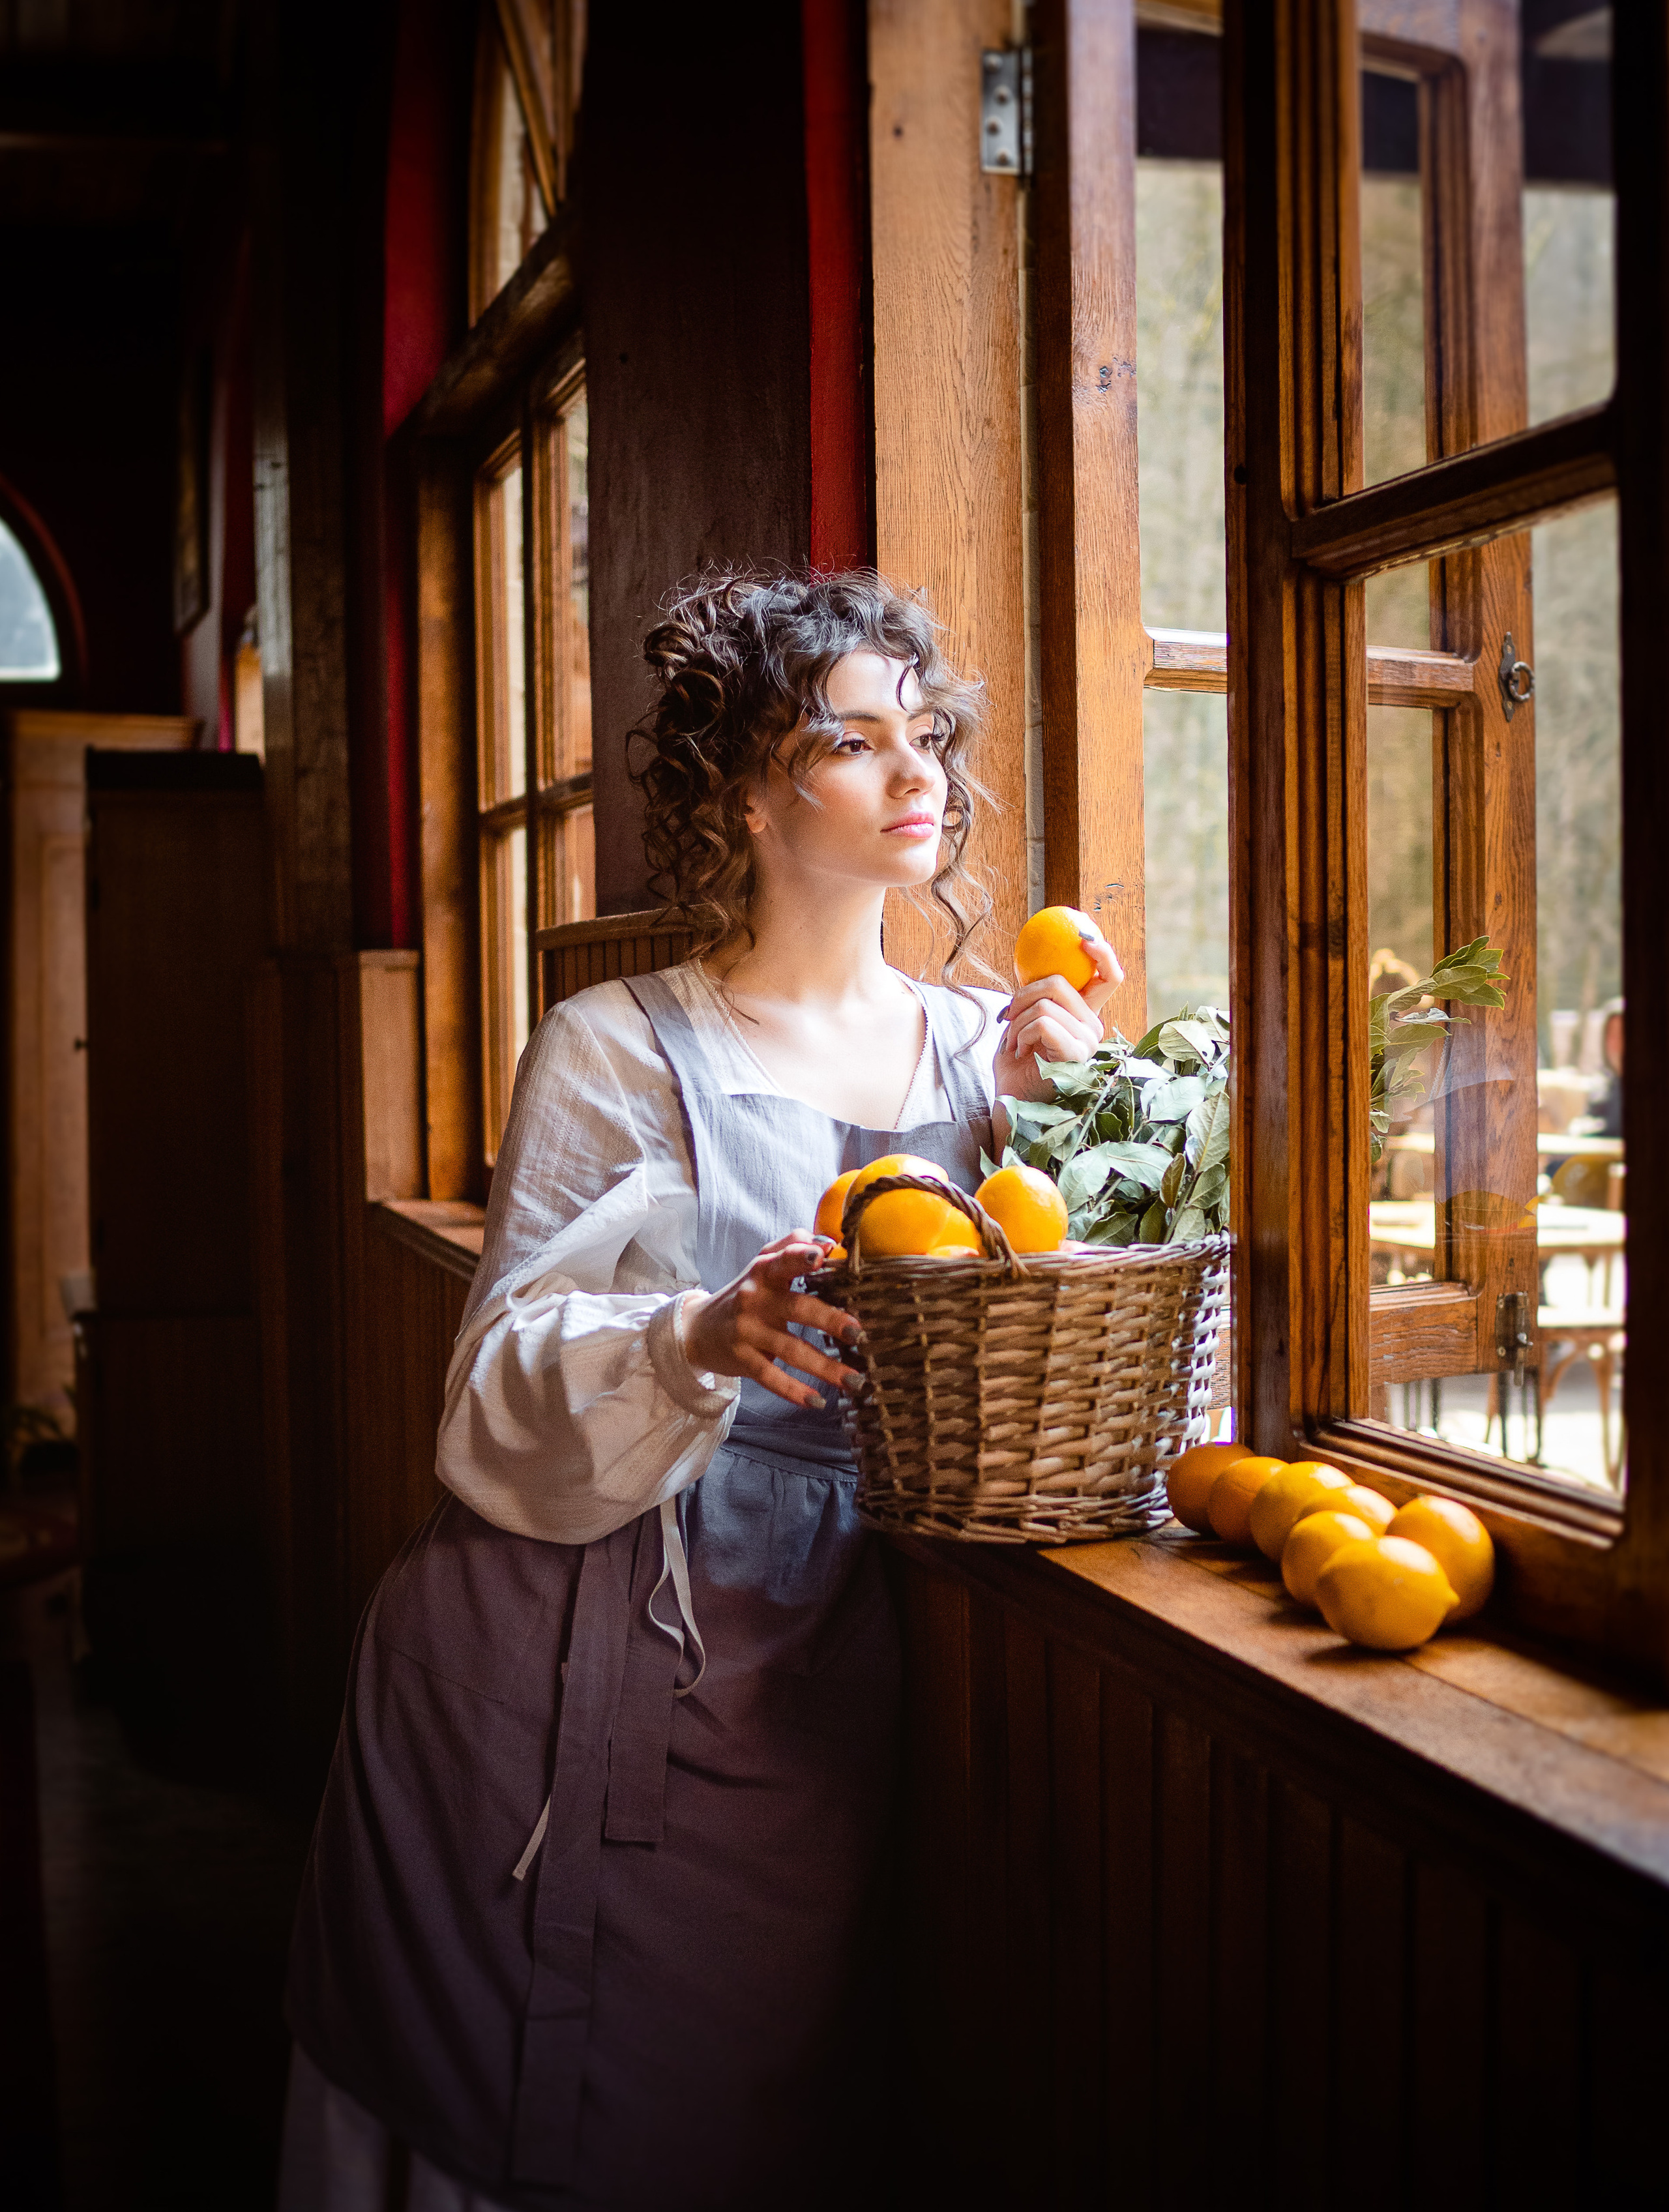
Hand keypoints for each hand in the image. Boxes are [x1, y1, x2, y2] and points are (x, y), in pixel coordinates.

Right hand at [681, 1232, 862, 1411]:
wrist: (698, 1329)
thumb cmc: (746, 1293)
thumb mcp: (763, 1264)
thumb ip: (793, 1245)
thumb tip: (828, 1240)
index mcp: (765, 1271)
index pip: (784, 1259)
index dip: (802, 1257)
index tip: (822, 1256)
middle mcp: (755, 1298)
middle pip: (798, 1308)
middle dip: (830, 1320)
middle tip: (859, 1333)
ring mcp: (747, 1330)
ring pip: (791, 1349)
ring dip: (825, 1368)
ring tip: (855, 1381)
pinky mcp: (742, 1358)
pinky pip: (771, 1377)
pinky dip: (794, 1391)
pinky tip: (817, 1401)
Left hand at [993, 932, 1123, 1103]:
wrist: (1010, 1097)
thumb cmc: (1016, 1059)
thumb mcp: (1025, 1016)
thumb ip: (1037, 992)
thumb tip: (1033, 956)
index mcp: (1085, 1015)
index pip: (1110, 977)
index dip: (1103, 953)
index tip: (1084, 938)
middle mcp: (1094, 1027)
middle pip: (1060, 983)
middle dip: (1023, 994)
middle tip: (1010, 1016)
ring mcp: (1088, 1043)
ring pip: (1045, 1003)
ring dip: (1017, 1020)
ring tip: (1013, 1041)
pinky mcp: (1075, 1055)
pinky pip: (1043, 1022)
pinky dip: (1021, 1033)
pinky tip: (1018, 1051)